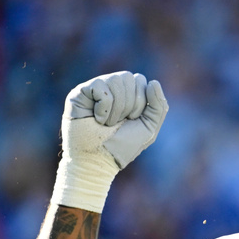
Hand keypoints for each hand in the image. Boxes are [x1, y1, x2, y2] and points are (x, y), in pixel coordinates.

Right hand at [51, 71, 168, 212]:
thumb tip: (154, 82)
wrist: (99, 161)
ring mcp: (95, 89)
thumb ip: (158, 106)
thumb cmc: (123, 147)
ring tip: (108, 123)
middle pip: (129, 77)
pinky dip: (104, 106)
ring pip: (116, 79)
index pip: (140, 80)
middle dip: (130, 104)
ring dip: (117, 108)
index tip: (132, 119)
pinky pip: (99, 85)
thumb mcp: (149, 128)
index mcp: (128, 94)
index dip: (141, 101)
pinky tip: (97, 119)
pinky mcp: (80, 93)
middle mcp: (111, 88)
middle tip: (120, 122)